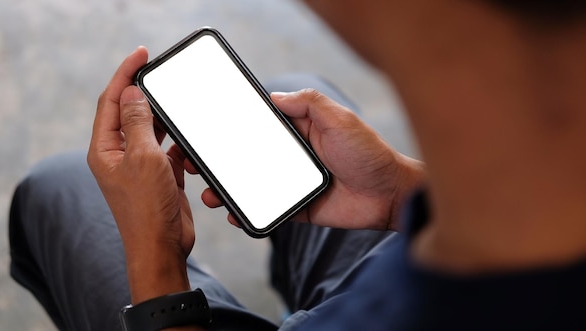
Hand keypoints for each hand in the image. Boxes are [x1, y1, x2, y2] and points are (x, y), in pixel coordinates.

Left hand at [88, 46, 193, 302]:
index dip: (125, 74)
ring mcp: (139, 167)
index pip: (112, 101)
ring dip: (165, 121)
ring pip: (152, 131)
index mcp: (105, 149)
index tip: (141, 54)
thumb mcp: (143, 157)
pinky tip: (187, 146)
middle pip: (130, 113)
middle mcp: (119, 156)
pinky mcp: (159, 177)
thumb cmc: (147, 209)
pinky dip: (178, 146)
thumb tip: (133, 93)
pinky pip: (168, 151)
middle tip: (163, 74)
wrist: (161, 247)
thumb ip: (137, 122)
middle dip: (147, 95)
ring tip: (179, 109)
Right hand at [200, 89, 424, 230]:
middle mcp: (291, 157)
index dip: (232, 129)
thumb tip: (275, 95)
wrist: (390, 195)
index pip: (259, 128)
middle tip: (194, 164)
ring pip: (251, 185)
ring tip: (208, 193)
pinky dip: (248, 213)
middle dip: (219, 162)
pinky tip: (233, 214)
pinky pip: (268, 212)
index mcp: (299, 133)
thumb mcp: (339, 118)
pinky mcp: (298, 209)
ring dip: (226, 189)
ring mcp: (292, 184)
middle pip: (246, 158)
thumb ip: (308, 103)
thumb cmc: (369, 153)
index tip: (207, 130)